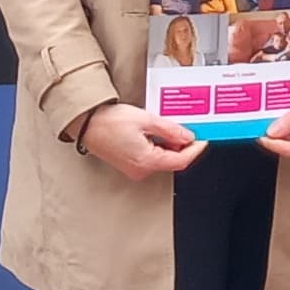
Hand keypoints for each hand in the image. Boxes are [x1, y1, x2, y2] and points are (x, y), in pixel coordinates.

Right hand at [78, 102, 203, 179]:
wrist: (86, 123)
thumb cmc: (109, 121)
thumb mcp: (146, 120)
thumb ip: (170, 130)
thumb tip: (188, 137)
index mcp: (147, 161)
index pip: (181, 161)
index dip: (195, 150)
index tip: (204, 140)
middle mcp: (141, 170)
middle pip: (172, 161)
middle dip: (183, 146)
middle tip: (187, 129)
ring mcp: (134, 169)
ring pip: (162, 159)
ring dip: (170, 145)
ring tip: (167, 126)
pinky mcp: (130, 164)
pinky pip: (151, 158)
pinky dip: (158, 146)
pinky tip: (156, 132)